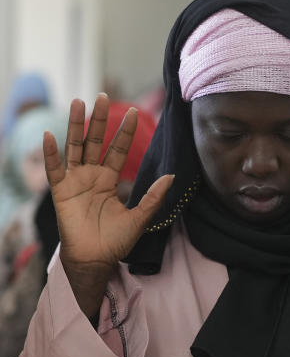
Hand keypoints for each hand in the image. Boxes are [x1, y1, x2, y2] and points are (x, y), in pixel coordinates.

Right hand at [44, 93, 172, 315]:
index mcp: (109, 180)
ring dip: (75, 125)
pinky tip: (51, 135)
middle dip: (99, 120)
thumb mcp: (141, 217)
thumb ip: (154, 196)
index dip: (124, 132)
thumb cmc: (116, 241)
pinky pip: (55, 169)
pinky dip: (52, 153)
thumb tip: (172, 175)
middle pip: (94, 141)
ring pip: (74, 147)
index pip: (118, 149)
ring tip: (78, 102)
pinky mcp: (61, 192)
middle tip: (103, 96)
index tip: (134, 111)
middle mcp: (91, 176)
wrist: (96, 260)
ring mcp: (74, 181)